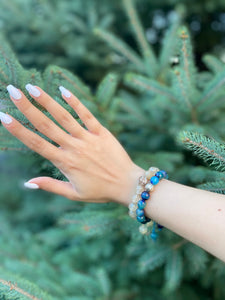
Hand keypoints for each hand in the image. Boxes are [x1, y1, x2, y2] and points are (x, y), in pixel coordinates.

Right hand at [0, 84, 143, 205]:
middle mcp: (74, 148)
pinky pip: (87, 115)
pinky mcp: (101, 132)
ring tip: (32, 87)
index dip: (18, 130)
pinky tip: (63, 90)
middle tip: (12, 91)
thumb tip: (28, 183)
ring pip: (64, 116)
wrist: (127, 185)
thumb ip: (51, 186)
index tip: (4, 116)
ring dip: (47, 101)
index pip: (36, 143)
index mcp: (64, 162)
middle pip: (46, 125)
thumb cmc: (100, 191)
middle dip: (27, 107)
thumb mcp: (73, 193)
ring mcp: (88, 138)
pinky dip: (75, 102)